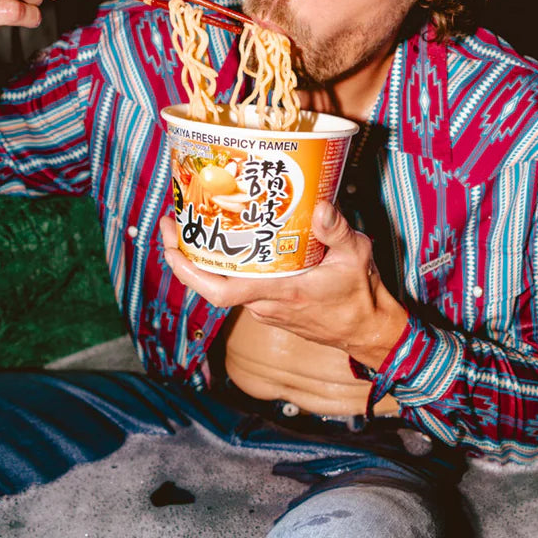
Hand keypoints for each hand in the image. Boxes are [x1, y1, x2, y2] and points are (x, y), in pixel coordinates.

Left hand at [160, 201, 408, 369]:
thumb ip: (336, 231)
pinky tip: (233, 241)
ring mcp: (267, 307)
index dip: (189, 272)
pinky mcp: (273, 305)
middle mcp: (265, 303)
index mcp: (279, 292)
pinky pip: (242, 284)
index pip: (221, 291)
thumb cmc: (360, 295)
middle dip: (187, 254)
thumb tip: (320, 207)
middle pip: (213, 283)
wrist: (366, 330)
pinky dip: (230, 265)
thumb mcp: (355, 256)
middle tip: (174, 220)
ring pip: (227, 282)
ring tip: (198, 223)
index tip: (170, 246)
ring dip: (208, 258)